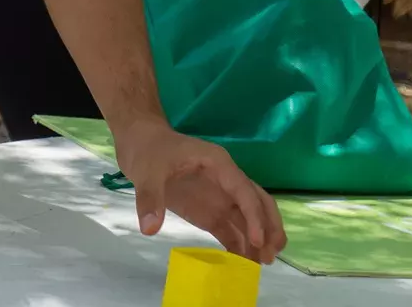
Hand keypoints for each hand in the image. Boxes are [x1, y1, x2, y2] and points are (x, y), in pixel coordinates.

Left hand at [115, 120, 284, 263]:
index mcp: (219, 165)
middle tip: (271, 255)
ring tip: (261, 266)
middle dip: (269, 227)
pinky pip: (230, 229)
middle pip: (258, 203)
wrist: (141, 145)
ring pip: (248, 219)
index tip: (258, 241)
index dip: (254, 216)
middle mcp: (226, 181)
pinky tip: (243, 265)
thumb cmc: (149, 152)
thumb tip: (150, 229)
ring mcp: (220, 198)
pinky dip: (239, 245)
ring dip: (258, 240)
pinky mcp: (210, 212)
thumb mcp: (147, 171)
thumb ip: (150, 198)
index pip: (244, 191)